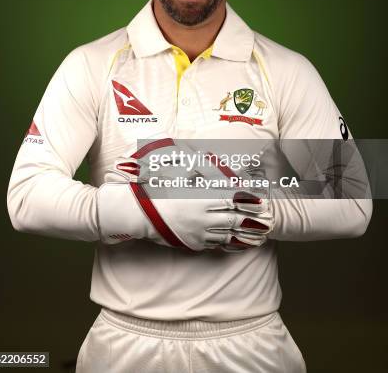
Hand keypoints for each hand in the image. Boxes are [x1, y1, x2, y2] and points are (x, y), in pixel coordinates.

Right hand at [98, 137, 273, 251]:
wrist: (141, 214)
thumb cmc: (159, 191)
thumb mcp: (179, 176)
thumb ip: (198, 171)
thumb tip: (212, 163)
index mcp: (200, 198)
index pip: (230, 198)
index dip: (247, 199)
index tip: (260, 198)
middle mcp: (202, 216)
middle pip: (233, 218)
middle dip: (252, 218)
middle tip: (267, 218)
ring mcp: (198, 232)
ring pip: (228, 234)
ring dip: (245, 234)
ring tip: (261, 235)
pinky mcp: (194, 243)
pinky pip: (216, 244)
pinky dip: (230, 244)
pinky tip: (240, 243)